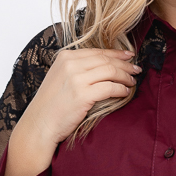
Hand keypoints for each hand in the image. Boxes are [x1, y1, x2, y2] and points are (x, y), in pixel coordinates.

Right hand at [1, 48, 139, 175]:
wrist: (40, 124)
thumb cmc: (51, 105)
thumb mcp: (60, 78)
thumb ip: (77, 69)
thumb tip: (102, 67)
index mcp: (65, 57)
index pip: (97, 51)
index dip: (116, 53)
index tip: (128, 56)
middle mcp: (70, 64)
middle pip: (106, 60)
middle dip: (124, 64)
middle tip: (136, 69)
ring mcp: (76, 78)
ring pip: (110, 71)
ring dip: (125, 76)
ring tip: (132, 82)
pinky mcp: (82, 94)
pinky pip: (110, 87)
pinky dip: (121, 89)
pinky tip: (125, 93)